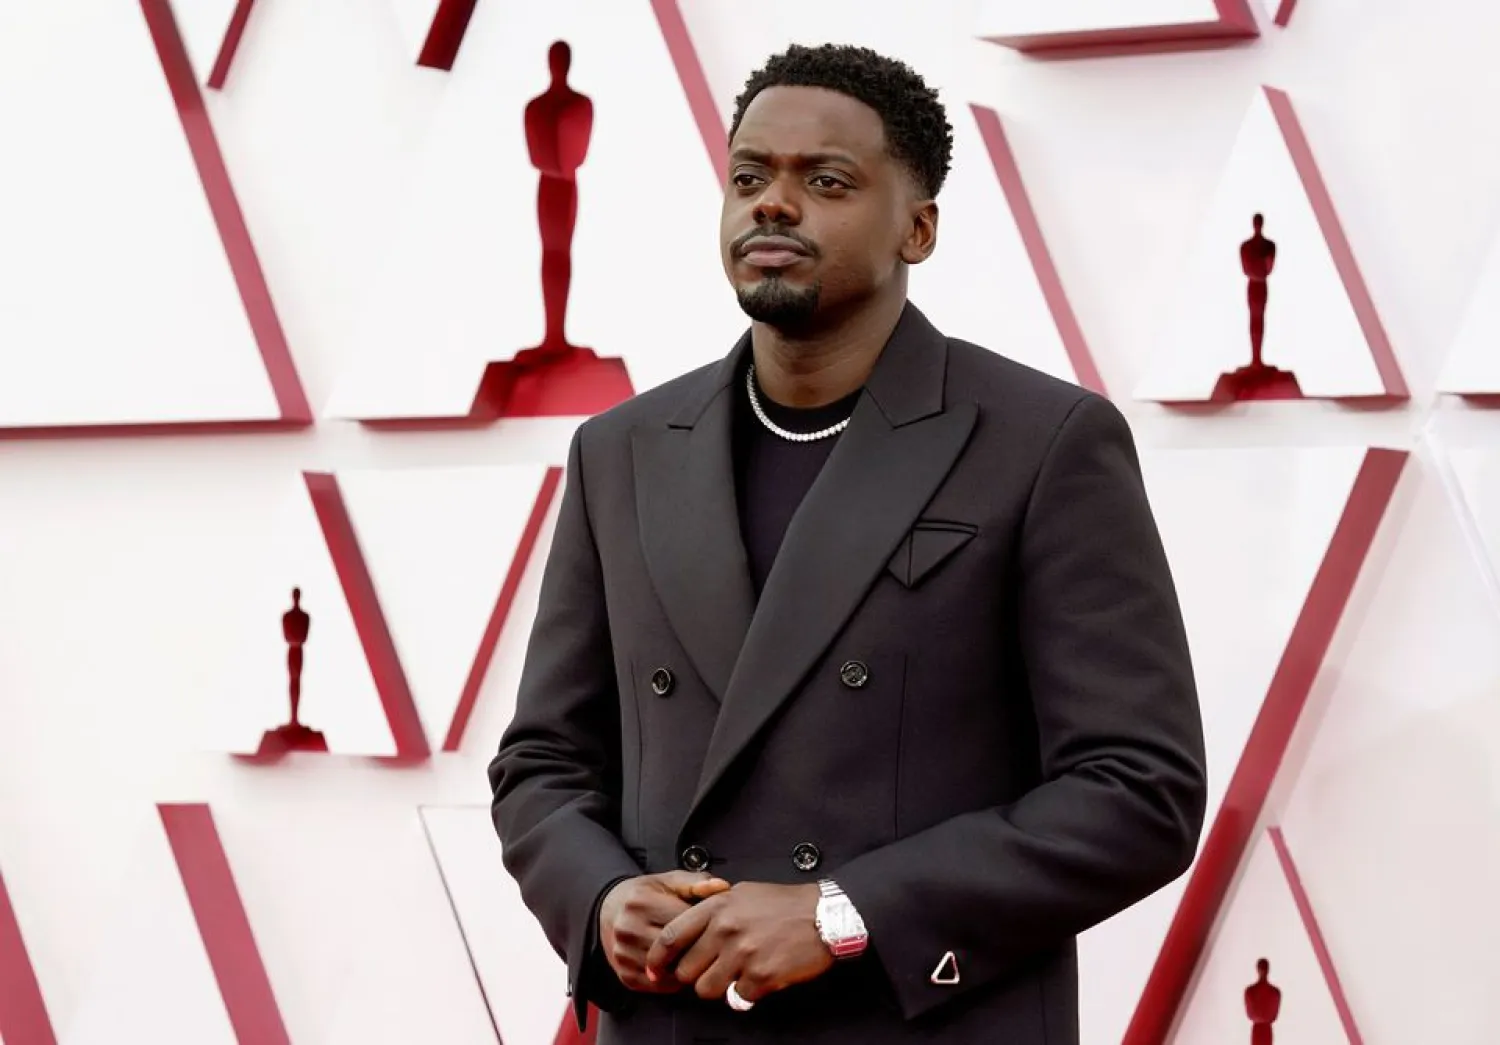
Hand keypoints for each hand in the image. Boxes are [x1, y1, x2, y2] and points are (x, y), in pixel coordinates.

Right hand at [598, 870, 729, 992]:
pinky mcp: (625, 976)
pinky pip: (659, 987)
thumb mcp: (668, 881)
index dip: (705, 926)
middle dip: (698, 949)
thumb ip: (696, 883)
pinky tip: (681, 967)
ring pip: (670, 971)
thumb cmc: (645, 895)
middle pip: (676, 950)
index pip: (683, 922)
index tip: (716, 927)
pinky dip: (675, 981)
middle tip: (712, 946)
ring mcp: (624, 955)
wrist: (609, 911)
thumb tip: (722, 887)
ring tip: (697, 957)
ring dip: (688, 968)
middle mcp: (629, 929)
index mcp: (642, 902)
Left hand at [644, 881, 833, 1005]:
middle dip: (694, 976)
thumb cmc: (786, 904)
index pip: (671, 936)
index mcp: (717, 907)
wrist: (825, 915)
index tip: (654, 970)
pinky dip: (746, 994)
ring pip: (707, 989)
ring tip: (735, 976)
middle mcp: (725, 930)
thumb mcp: (744, 893)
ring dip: (718, 988)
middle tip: (710, 971)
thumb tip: (693, 927)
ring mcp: (742, 955)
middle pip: (686, 970)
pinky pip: (738, 998)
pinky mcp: (760, 977)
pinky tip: (758, 979)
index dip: (657, 958)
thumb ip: (715, 908)